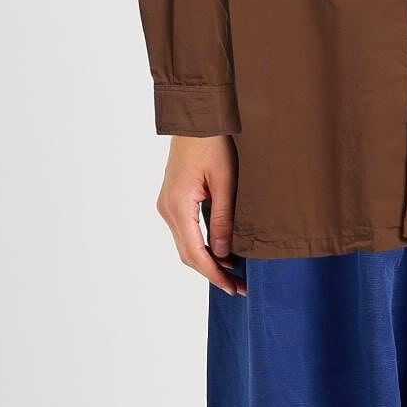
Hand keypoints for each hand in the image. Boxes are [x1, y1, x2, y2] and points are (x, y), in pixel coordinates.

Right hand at [156, 135, 244, 294]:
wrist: (196, 119)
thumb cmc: (213, 144)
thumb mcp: (226, 183)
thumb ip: (224, 219)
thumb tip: (223, 254)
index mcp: (178, 206)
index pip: (194, 253)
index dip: (214, 274)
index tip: (233, 288)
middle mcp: (167, 209)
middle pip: (187, 254)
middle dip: (213, 272)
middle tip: (239, 287)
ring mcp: (167, 205)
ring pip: (186, 244)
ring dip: (208, 261)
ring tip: (234, 273)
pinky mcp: (172, 200)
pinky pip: (186, 232)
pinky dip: (202, 246)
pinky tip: (222, 252)